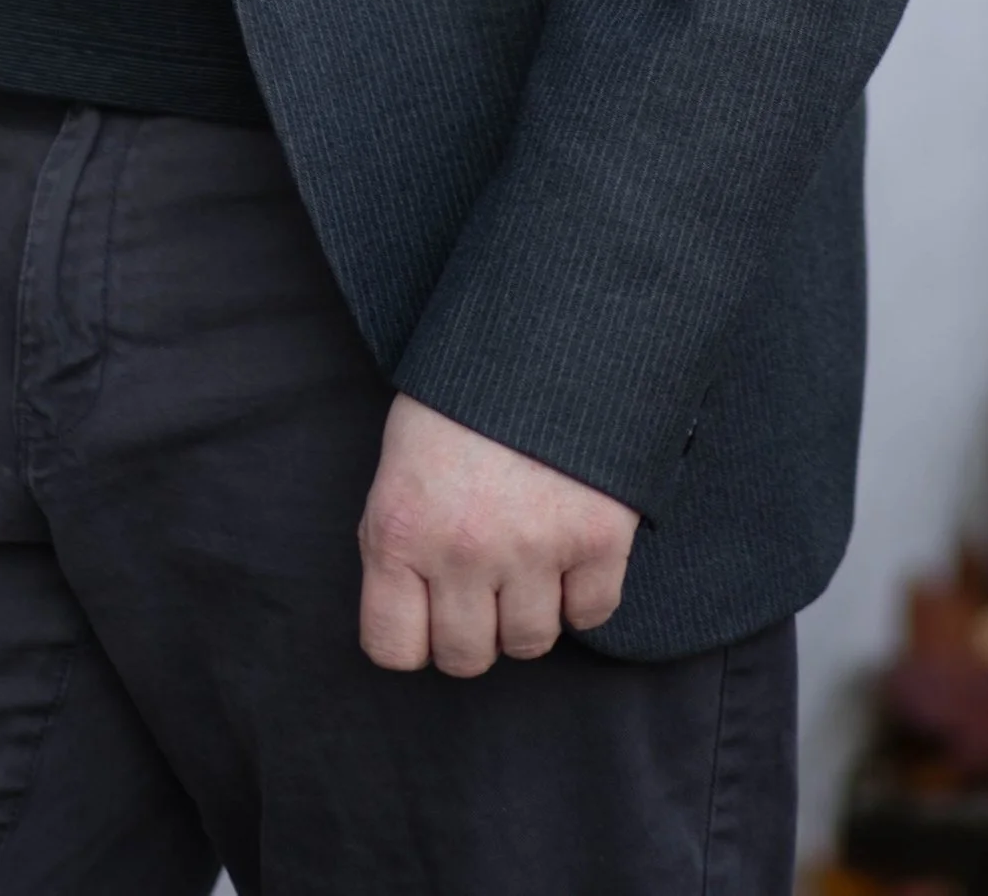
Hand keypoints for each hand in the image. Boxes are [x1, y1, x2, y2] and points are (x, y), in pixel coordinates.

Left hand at [356, 391, 636, 676]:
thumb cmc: (459, 394)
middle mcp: (462, 550)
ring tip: (525, 555)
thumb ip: (398, 538)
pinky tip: (568, 548)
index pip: (391, 648)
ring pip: (530, 644)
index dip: (411, 636)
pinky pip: (591, 614)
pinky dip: (583, 593)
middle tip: (481, 583)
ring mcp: (533, 548)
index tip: (425, 615)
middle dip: (472, 628)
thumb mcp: (400, 461)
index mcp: (398, 528)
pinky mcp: (596, 539)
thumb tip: (409, 610)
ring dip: (529, 612)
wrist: (540, 329)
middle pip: (466, 658)